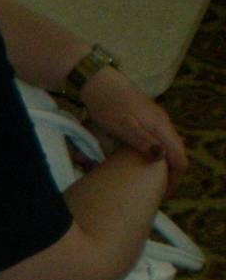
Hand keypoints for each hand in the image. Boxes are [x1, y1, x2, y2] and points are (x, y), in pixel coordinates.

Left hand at [80, 67, 186, 196]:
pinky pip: (159, 141)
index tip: (163, 195)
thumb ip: (143, 142)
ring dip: (163, 165)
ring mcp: (157, 121)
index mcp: (161, 127)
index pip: (179, 157)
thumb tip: (162, 157)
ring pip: (168, 147)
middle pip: (177, 154)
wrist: (100, 84)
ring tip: (150, 182)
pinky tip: (143, 164)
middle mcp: (164, 124)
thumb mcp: (123, 127)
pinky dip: (156, 156)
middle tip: (156, 192)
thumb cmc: (109, 106)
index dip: (174, 179)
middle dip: (170, 174)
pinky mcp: (147, 119)